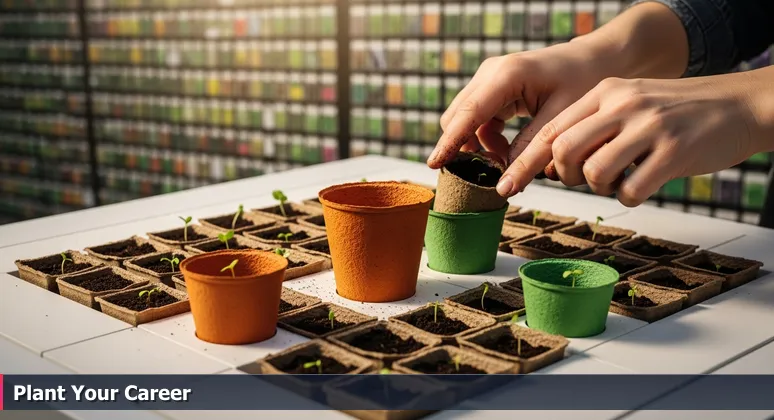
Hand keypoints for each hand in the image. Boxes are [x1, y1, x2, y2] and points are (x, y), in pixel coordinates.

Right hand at [426, 39, 618, 172]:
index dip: (450, 143)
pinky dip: (487, 139)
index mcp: (507, 75)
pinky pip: (477, 119)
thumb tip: (505, 182)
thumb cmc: (583, 82)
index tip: (434, 165)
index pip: (468, 114)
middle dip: (467, 148)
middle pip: (458, 118)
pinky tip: (508, 150)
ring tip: (507, 161)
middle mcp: (490, 72)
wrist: (595, 60)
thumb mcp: (560, 121)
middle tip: (491, 172)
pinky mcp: (492, 87)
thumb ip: (530, 150)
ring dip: (480, 146)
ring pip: (466, 120)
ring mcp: (489, 78)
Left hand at [505, 72, 772, 205]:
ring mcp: (649, 127)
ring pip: (594, 172)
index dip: (529, 160)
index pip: (553, 129)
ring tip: (620, 179)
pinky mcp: (674, 152)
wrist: (738, 104)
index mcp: (607, 91)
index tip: (512, 183)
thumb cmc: (678, 112)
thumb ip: (595, 123)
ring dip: (599, 187)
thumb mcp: (632, 101)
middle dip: (564, 176)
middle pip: (564, 150)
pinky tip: (643, 185)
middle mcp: (624, 104)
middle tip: (581, 180)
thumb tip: (553, 162)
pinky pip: (630, 190)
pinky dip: (630, 196)